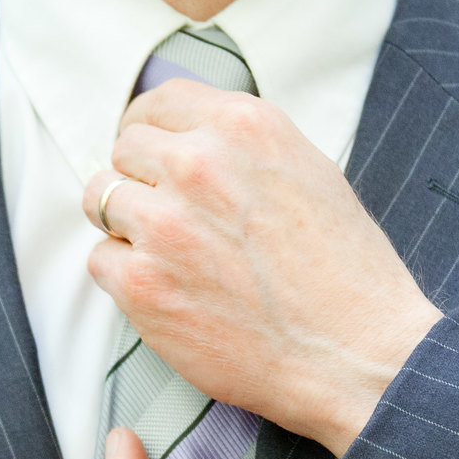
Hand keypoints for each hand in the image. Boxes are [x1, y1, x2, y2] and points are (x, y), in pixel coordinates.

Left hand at [82, 79, 441, 456]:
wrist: (358, 354)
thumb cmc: (345, 274)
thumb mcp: (308, 173)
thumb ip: (242, 150)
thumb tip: (187, 143)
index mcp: (243, 126)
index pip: (157, 104)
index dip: (148, 133)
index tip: (149, 158)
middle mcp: (198, 164)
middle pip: (124, 150)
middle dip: (141, 182)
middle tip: (171, 221)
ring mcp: (165, 223)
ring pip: (100, 200)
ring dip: (128, 227)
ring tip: (173, 258)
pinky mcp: (143, 284)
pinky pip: (101, 260)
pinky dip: (126, 278)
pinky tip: (172, 294)